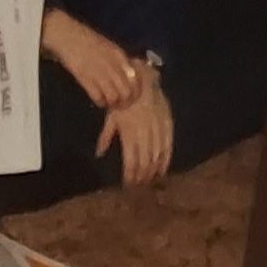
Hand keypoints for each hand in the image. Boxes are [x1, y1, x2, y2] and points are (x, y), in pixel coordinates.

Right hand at [43, 11, 142, 110]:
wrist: (66, 35)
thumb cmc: (87, 39)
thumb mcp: (109, 46)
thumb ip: (119, 60)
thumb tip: (129, 75)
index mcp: (119, 56)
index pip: (135, 79)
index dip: (136, 92)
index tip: (132, 97)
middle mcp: (112, 66)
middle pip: (126, 91)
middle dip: (125, 102)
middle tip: (120, 105)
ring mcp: (99, 72)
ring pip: (113, 96)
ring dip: (112, 104)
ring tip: (109, 104)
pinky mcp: (85, 78)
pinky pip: (98, 96)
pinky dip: (100, 102)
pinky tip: (98, 101)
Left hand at [97, 70, 172, 186]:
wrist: (142, 80)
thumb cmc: (122, 98)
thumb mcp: (111, 116)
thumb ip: (106, 136)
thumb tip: (98, 154)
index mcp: (129, 132)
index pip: (131, 159)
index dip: (130, 174)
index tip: (128, 184)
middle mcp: (144, 132)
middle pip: (144, 160)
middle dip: (141, 175)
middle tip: (139, 186)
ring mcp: (157, 128)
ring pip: (156, 155)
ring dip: (153, 170)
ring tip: (150, 181)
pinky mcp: (168, 124)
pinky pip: (168, 145)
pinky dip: (166, 159)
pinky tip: (163, 169)